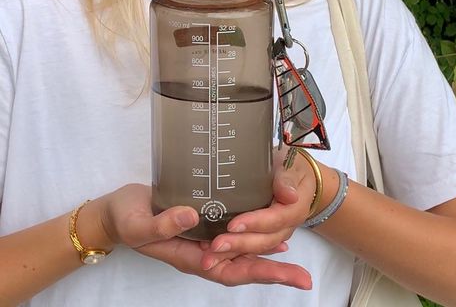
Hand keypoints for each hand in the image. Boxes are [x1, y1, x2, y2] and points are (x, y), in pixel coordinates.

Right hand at [98, 183, 310, 288]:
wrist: (116, 212)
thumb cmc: (126, 220)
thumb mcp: (140, 224)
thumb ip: (163, 223)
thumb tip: (192, 217)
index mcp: (191, 256)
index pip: (232, 270)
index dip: (261, 272)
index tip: (288, 274)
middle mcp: (202, 250)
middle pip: (243, 266)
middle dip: (274, 271)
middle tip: (305, 277)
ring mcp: (203, 236)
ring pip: (240, 251)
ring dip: (266, 252)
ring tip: (293, 252)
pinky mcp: (201, 219)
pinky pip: (231, 233)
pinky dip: (250, 233)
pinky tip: (264, 227)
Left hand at [200, 147, 316, 269]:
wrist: (297, 175)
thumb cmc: (292, 168)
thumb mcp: (291, 166)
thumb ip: (287, 179)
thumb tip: (290, 195)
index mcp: (294, 210)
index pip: (274, 220)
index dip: (254, 223)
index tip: (233, 225)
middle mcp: (286, 226)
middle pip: (264, 240)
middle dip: (239, 244)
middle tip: (216, 245)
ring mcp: (276, 232)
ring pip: (256, 247)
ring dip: (234, 252)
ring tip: (210, 255)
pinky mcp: (265, 233)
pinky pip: (250, 246)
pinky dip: (233, 252)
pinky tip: (214, 253)